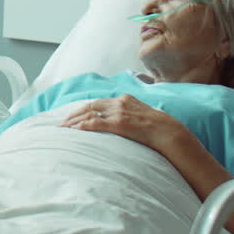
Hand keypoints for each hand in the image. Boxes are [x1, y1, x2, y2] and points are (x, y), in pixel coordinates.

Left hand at [61, 94, 188, 152]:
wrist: (172, 134)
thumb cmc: (159, 130)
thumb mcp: (143, 117)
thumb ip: (130, 116)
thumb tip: (120, 124)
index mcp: (125, 99)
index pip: (97, 103)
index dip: (82, 110)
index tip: (71, 117)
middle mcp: (120, 102)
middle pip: (90, 106)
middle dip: (74, 115)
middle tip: (61, 124)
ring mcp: (120, 112)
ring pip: (90, 113)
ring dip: (74, 121)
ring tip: (63, 129)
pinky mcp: (120, 123)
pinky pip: (97, 123)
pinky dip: (83, 126)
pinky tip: (74, 130)